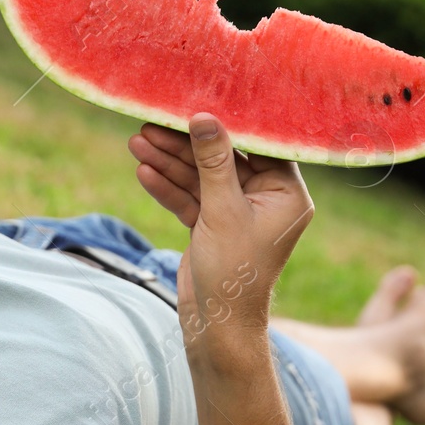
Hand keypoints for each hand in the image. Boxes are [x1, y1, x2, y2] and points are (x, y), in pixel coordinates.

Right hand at [128, 114, 312, 350]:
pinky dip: (168, 187)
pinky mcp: (214, 226)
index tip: (202, 98)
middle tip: (153, 123)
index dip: (230, 123)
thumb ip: (213, 161)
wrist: (217, 326)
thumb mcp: (222, 210)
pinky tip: (144, 171)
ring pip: (202, 178)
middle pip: (224, 159)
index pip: (260, 145)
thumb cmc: (233, 273)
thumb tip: (204, 117)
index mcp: (287, 194)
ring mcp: (238, 213)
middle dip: (186, 144)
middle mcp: (267, 200)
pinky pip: (191, 199)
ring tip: (137, 142)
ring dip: (170, 163)